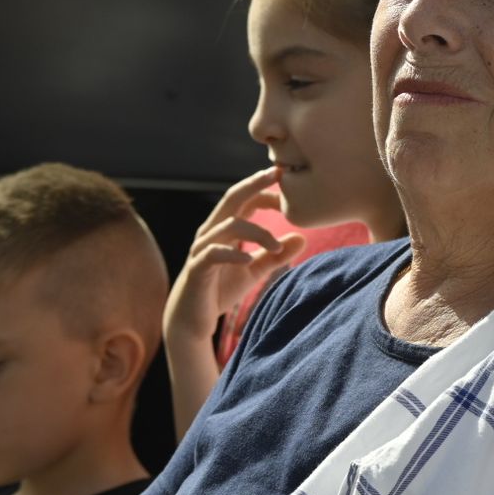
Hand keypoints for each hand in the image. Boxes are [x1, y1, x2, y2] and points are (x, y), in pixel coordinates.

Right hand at [163, 167, 305, 342]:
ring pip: (229, 225)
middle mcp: (211, 232)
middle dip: (255, 183)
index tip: (288, 187)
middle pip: (232, 198)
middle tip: (277, 174)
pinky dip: (233, 253)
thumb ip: (275, 255)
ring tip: (276, 247)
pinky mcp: (196, 268)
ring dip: (257, 232)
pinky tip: (249, 259)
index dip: (265, 190)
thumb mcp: (254, 271)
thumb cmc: (220, 290)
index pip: (244, 198)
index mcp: (224, 228)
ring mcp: (201, 248)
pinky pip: (213, 253)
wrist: (191, 320)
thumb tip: (302, 237)